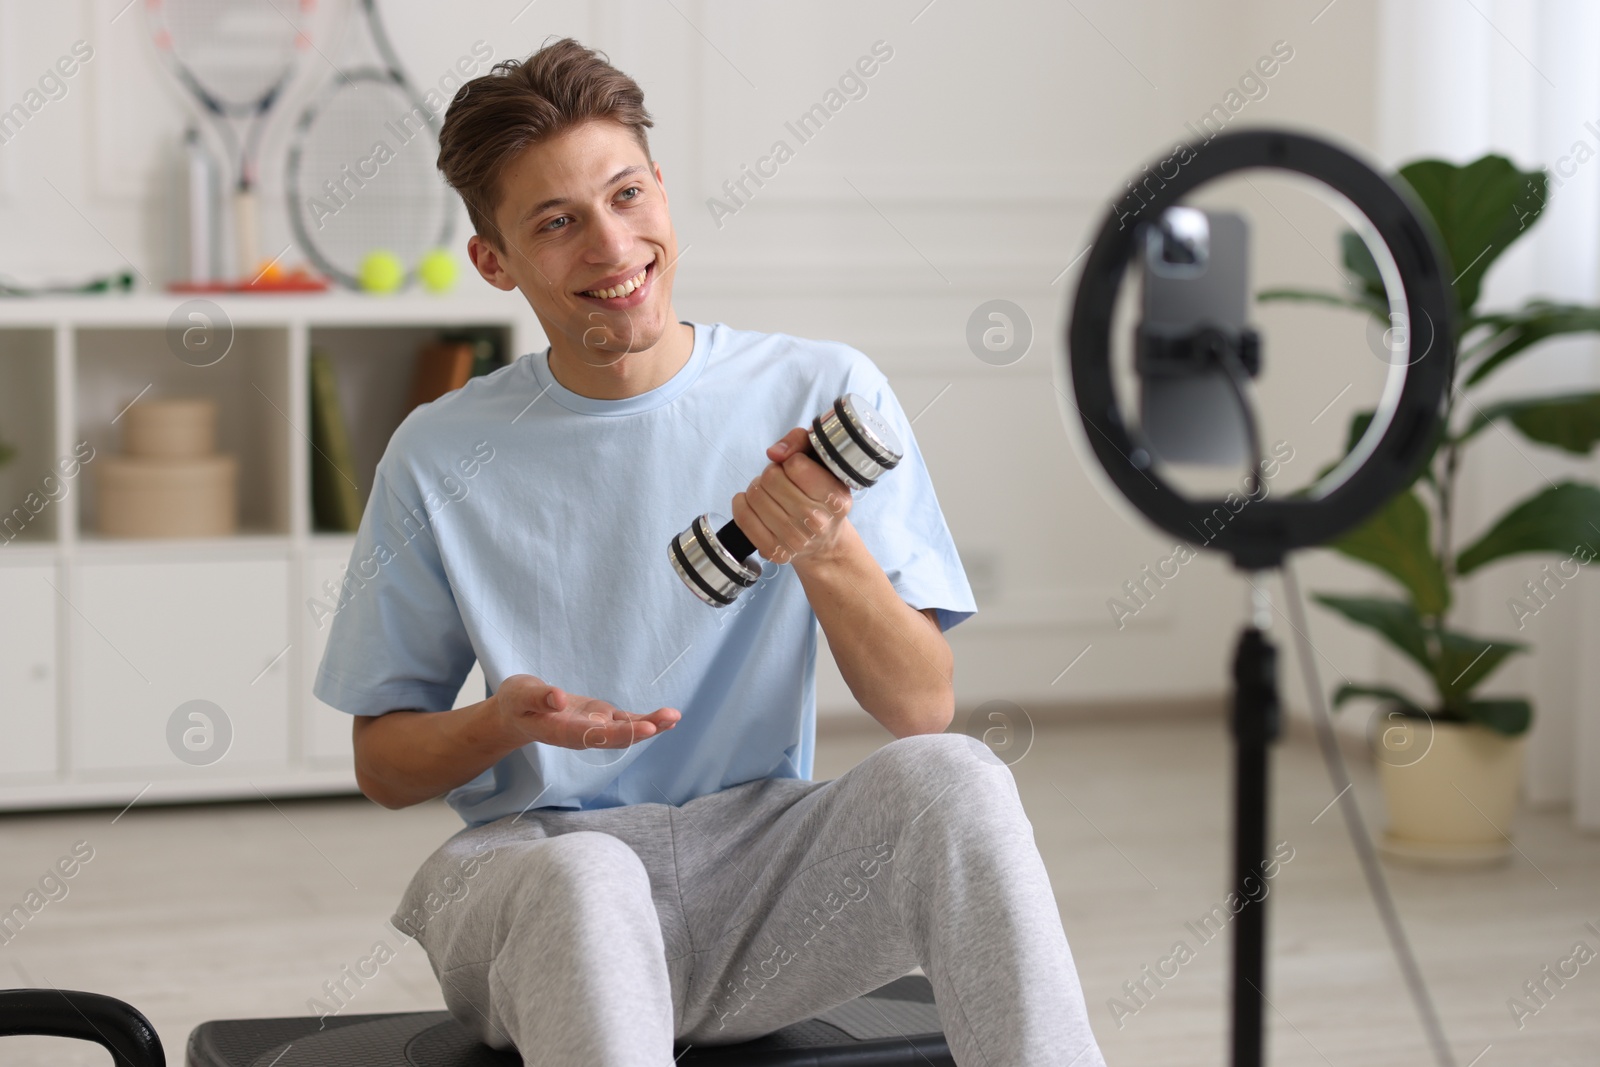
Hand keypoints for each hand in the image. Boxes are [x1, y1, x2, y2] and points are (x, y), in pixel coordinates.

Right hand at [493, 674, 679, 750]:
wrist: (517, 715)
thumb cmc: (516, 703)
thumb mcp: (519, 695)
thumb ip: (537, 697)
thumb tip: (558, 697)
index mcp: (561, 731)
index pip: (593, 735)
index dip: (619, 733)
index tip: (644, 728)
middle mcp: (582, 734)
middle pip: (615, 736)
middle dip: (643, 729)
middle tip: (668, 719)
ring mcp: (593, 728)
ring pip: (625, 730)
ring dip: (650, 725)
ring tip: (674, 716)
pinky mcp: (600, 720)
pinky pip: (626, 722)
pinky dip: (645, 720)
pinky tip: (667, 718)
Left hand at [731, 427, 852, 564]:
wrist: (825, 544)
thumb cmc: (822, 497)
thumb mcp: (824, 464)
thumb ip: (801, 442)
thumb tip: (774, 453)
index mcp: (834, 498)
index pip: (795, 464)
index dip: (791, 461)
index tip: (796, 469)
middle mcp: (816, 521)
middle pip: (771, 477)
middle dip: (772, 473)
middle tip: (781, 482)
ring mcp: (794, 539)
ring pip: (754, 495)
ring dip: (758, 488)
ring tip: (771, 494)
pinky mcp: (774, 551)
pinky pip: (742, 516)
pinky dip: (742, 504)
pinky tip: (754, 504)